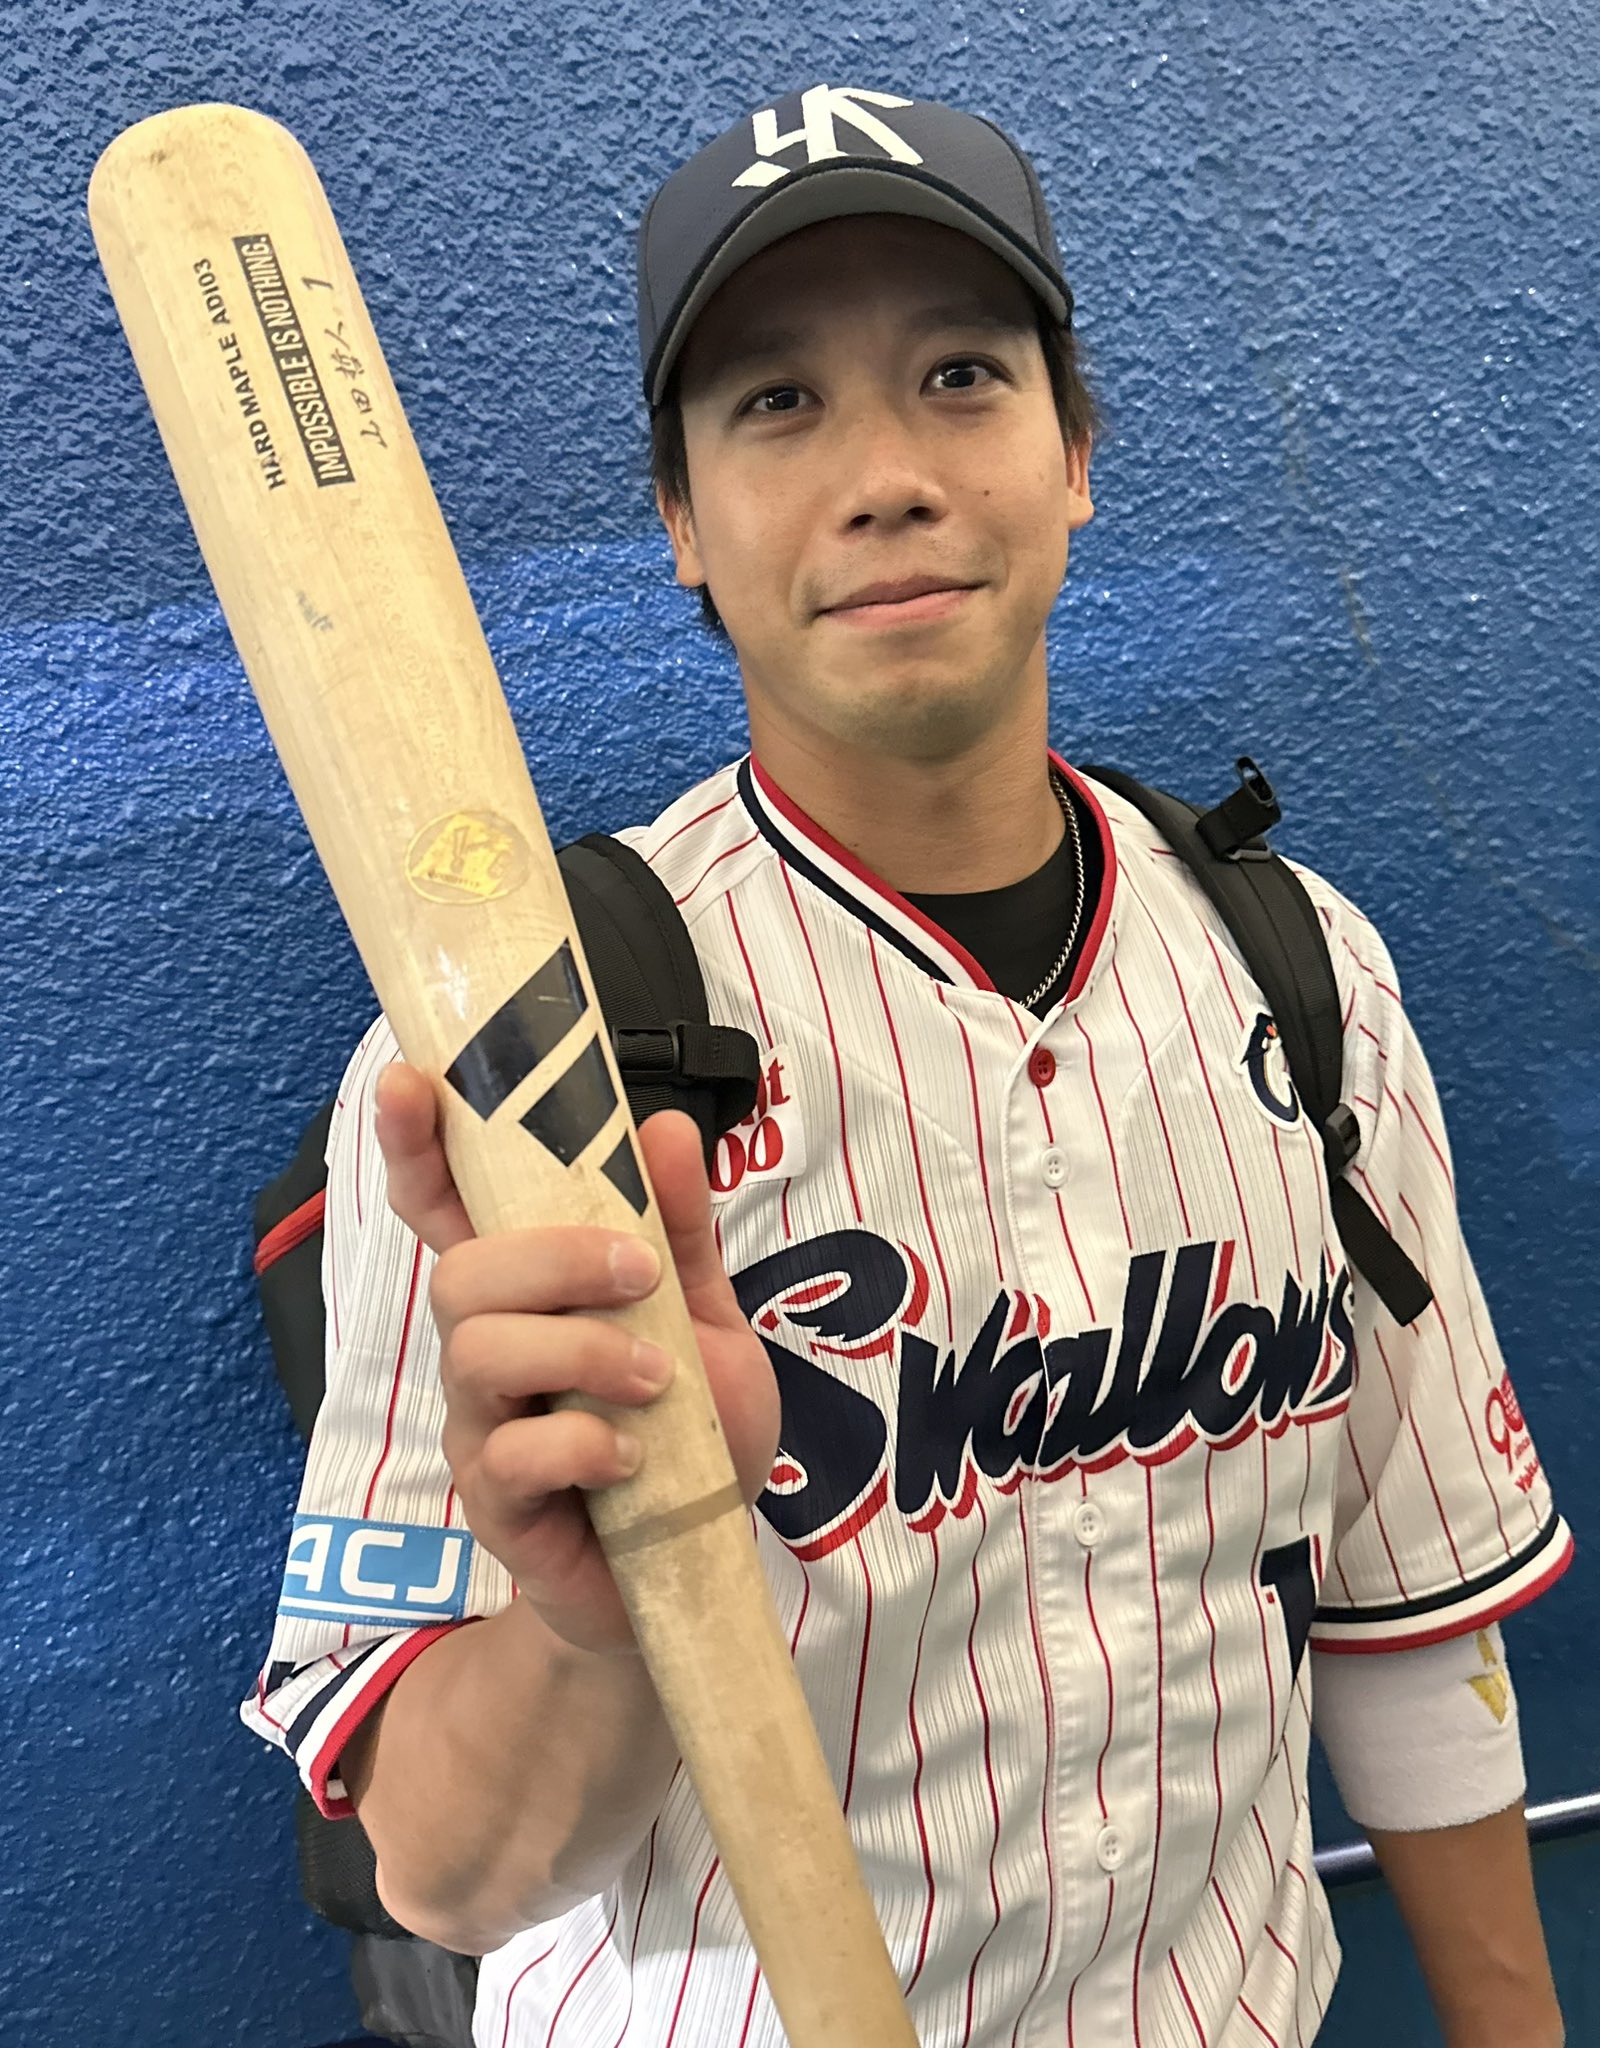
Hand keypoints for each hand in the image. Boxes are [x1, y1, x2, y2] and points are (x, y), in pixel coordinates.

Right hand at [374, 1063, 780, 1653]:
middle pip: (463, 1271)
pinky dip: (585, 1442)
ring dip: (582, 1349)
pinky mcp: (497, 1504)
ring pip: (478, 1350)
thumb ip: (682, 1233)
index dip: (416, 1146)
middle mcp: (488, 1349)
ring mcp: (484, 1426)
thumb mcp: (707, 1325)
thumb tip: (662, 1127)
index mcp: (531, 1293)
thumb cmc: (688, 1441)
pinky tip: (633, 1457)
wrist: (696, 1572)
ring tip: (657, 1380)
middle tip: (642, 1274)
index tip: (406, 1082)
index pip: (450, 1206)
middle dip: (552, 1256)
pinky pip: (512, 1453)